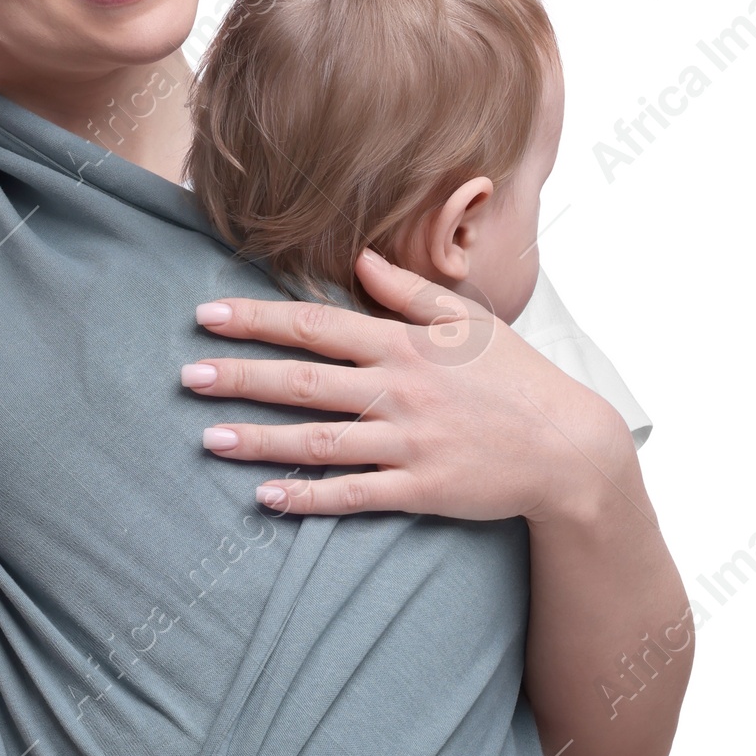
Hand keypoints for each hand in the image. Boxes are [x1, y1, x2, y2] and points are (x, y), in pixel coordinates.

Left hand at [182, 247, 630, 524]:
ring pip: (320, 441)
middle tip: (187, 376)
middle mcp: (400, 390)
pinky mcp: (420, 489)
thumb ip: (410, 291)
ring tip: (209, 437)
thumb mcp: (470, 321)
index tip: (205, 316)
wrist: (569, 447)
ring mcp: (409, 443)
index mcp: (406, 344)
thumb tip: (360, 257)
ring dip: (261, 440)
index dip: (257, 319)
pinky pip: (353, 495)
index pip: (317, 324)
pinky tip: (266, 498)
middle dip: (241, 377)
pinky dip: (308, 497)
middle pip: (305, 380)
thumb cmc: (517, 377)